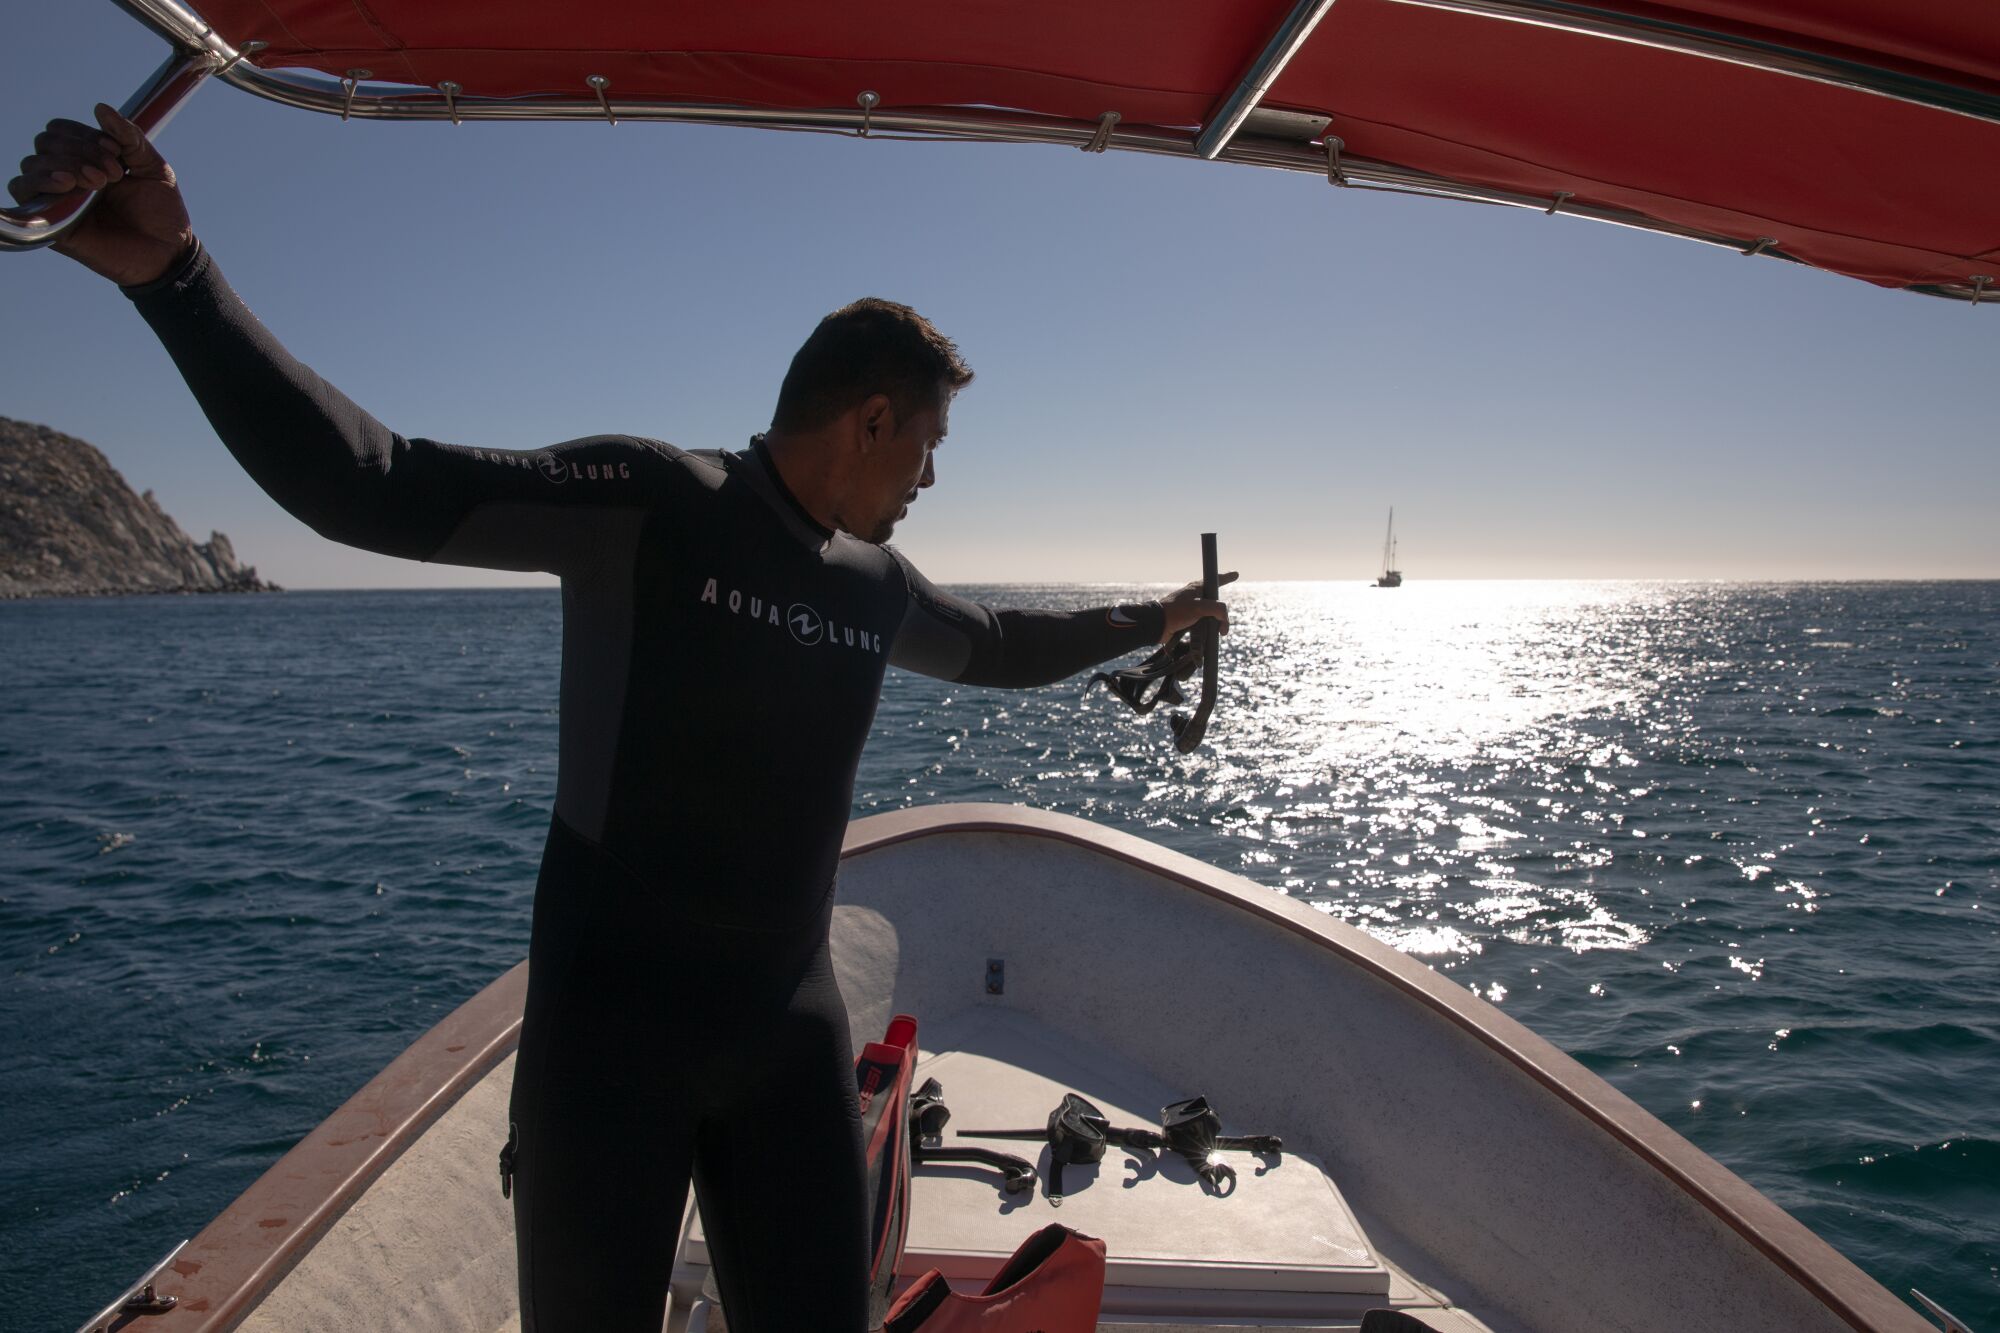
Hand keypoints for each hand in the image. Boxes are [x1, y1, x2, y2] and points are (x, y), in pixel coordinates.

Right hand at [9, 103, 193, 285]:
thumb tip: (100, 107)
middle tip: (113, 173)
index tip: (117, 152)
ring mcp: (58, 199)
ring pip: (32, 164)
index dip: (85, 134)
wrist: (169, 253)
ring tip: (98, 182)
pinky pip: (23, 193)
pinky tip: (67, 184)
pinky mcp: (52, 223)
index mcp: (88, 160)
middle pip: (46, 143)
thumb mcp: (154, 167)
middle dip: (80, 150)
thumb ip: (130, 137)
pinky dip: (39, 182)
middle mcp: (68, 176)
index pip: (62, 130)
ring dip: (64, 164)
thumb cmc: (162, 213)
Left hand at [1158, 570, 1236, 642]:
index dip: (1226, 578)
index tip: (1235, 574)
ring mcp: (1191, 611)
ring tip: (1218, 634)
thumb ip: (1217, 609)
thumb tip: (1224, 621)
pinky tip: (1207, 638)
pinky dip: (1206, 633)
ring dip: (1214, 627)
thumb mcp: (1199, 607)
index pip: (1215, 580)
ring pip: (1210, 617)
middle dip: (1222, 616)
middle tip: (1224, 628)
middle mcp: (1194, 598)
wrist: (1157, 626)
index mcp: (1196, 589)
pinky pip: (1202, 628)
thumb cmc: (1175, 612)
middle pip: (1215, 604)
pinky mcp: (1187, 623)